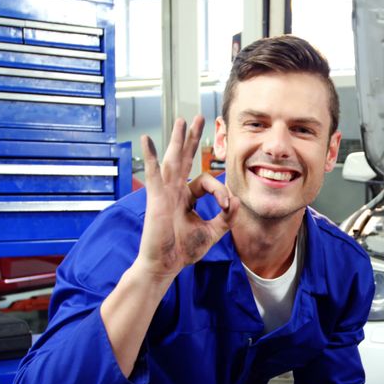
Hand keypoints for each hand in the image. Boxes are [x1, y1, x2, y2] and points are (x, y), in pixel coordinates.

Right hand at [135, 116, 238, 281]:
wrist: (165, 265)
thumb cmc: (182, 251)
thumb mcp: (212, 232)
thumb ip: (227, 217)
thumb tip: (238, 201)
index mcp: (186, 198)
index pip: (206, 181)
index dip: (221, 191)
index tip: (227, 205)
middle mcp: (175, 191)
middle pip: (185, 158)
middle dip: (192, 138)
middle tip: (198, 118)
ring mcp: (164, 192)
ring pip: (172, 160)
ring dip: (177, 140)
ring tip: (181, 121)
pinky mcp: (156, 197)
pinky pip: (153, 173)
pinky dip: (150, 156)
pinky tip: (146, 140)